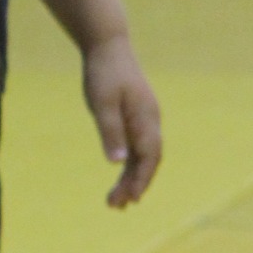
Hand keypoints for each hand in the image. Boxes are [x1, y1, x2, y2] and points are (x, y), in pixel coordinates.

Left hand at [83, 32, 161, 206]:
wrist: (109, 46)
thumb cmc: (104, 73)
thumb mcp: (102, 103)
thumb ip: (111, 132)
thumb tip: (118, 163)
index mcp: (146, 119)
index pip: (149, 157)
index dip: (141, 179)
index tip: (130, 199)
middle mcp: (150, 122)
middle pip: (148, 161)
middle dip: (135, 185)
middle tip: (117, 206)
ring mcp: (145, 120)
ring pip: (143, 156)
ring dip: (132, 178)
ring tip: (116, 200)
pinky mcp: (136, 118)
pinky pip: (138, 146)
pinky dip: (130, 164)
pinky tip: (120, 174)